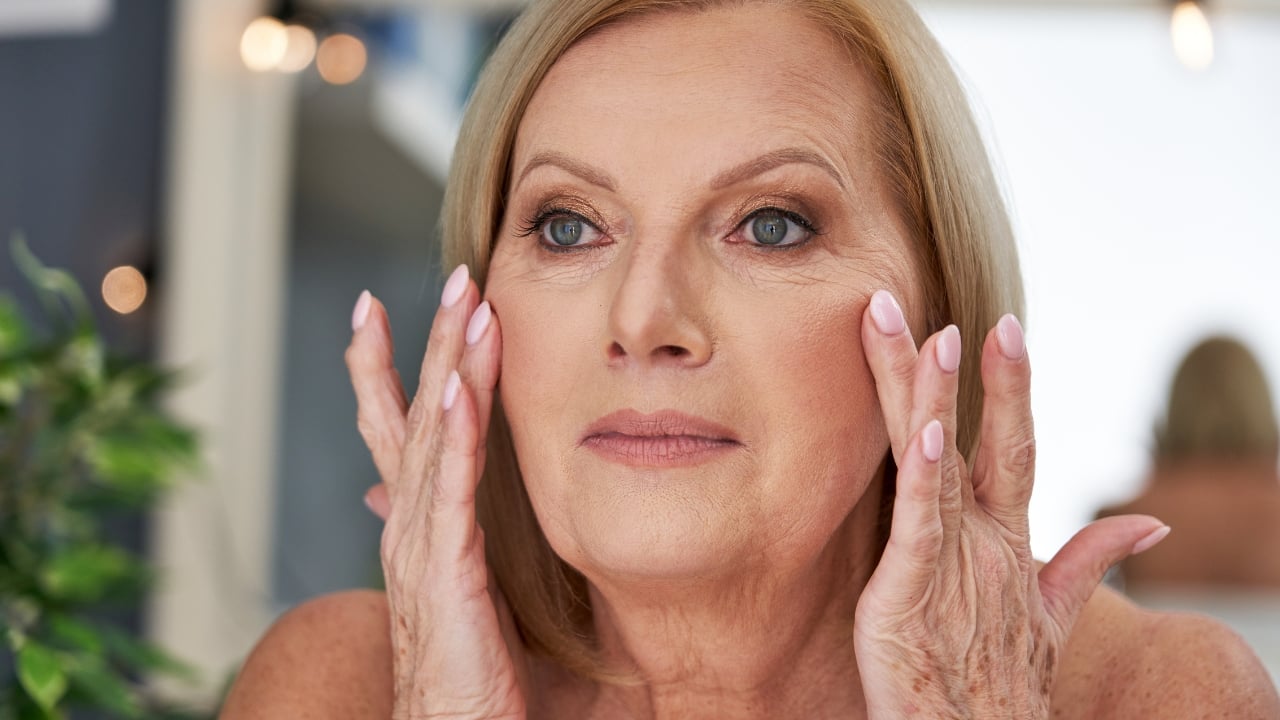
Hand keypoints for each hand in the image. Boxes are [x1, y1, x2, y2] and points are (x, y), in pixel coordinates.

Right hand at [345, 266, 526, 719]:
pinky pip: (450, 490)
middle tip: (452, 276)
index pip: (395, 430)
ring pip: (433, 437)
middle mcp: (407, 524)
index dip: (385, 368)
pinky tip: (458, 388)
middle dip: (427, 341)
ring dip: (448, 365)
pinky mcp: (445, 571)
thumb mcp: (448, 586)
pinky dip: (451, 434)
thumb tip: (397, 495)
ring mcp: (420, 544)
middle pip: (412, 415)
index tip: (378, 307)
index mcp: (412, 524)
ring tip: (467, 304)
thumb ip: (434, 531)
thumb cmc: (457, 668)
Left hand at [852, 290, 1168, 717]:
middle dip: (969, 372)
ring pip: (939, 465)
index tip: (1005, 325)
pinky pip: (921, 525)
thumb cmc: (999, 683)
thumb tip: (1152, 524)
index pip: (1014, 449)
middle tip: (965, 307)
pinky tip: (928, 435)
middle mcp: (984, 541)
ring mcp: (951, 562)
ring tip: (934, 335)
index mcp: (1007, 541)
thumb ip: (1090, 561)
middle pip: (975, 440)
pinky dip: (927, 479)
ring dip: (934, 398)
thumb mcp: (1051, 616)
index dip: (1011, 388)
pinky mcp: (912, 590)